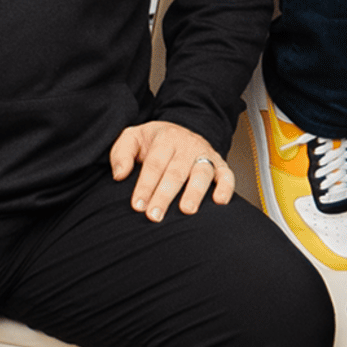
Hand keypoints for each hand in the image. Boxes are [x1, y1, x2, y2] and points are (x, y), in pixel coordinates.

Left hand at [110, 121, 235, 219]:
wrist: (182, 131)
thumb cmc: (153, 142)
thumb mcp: (133, 138)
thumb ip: (121, 153)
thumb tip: (119, 175)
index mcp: (165, 138)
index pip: (154, 164)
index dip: (146, 185)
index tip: (138, 206)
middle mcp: (187, 146)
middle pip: (176, 171)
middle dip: (165, 195)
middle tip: (154, 215)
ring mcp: (205, 155)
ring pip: (202, 173)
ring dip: (194, 192)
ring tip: (186, 210)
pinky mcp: (220, 164)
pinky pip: (227, 175)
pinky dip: (226, 187)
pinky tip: (219, 202)